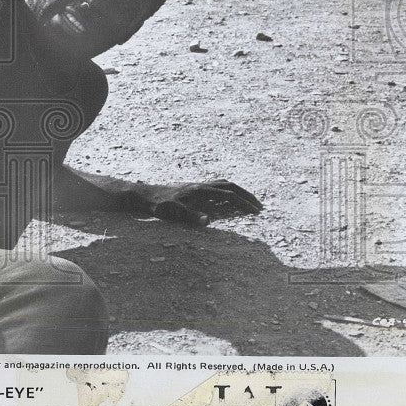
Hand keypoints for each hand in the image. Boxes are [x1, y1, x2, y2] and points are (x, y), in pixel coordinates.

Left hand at [144, 179, 262, 226]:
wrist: (146, 194)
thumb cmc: (158, 205)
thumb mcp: (172, 213)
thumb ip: (189, 216)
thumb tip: (207, 221)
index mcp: (199, 191)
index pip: (227, 195)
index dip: (243, 203)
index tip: (256, 212)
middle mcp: (200, 185)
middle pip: (230, 185)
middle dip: (246, 195)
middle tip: (259, 206)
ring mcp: (197, 185)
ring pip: (223, 183)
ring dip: (238, 191)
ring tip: (248, 202)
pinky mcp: (193, 188)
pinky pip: (216, 186)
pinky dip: (227, 190)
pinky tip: (228, 200)